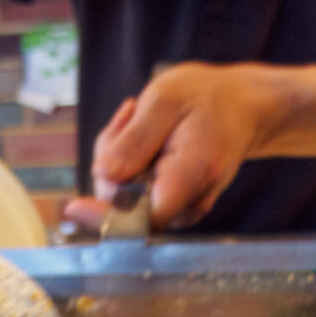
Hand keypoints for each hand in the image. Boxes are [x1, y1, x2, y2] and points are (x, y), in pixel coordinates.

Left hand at [78, 63, 289, 229]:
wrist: (241, 107)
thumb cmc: (207, 98)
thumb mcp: (166, 101)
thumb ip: (134, 141)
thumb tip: (103, 177)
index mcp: (190, 177)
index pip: (142, 218)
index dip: (105, 214)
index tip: (74, 207)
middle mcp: (187, 204)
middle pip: (123, 203)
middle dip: (111, 160)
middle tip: (130, 115)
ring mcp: (179, 209)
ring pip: (123, 196)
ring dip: (118, 157)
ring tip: (140, 118)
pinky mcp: (170, 205)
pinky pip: (131, 192)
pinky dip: (127, 162)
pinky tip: (144, 135)